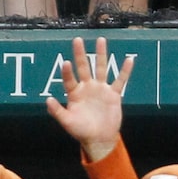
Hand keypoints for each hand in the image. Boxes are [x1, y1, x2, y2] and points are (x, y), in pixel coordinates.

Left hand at [42, 37, 132, 156]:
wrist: (99, 139)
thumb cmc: (81, 131)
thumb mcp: (68, 122)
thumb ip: (58, 111)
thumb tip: (48, 100)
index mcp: (74, 93)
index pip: (69, 78)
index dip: (67, 71)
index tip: (66, 62)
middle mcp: (87, 87)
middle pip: (83, 67)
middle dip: (80, 54)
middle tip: (77, 39)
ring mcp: (100, 89)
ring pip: (101, 68)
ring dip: (101, 54)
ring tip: (100, 40)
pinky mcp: (113, 94)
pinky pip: (120, 80)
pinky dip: (125, 71)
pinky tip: (129, 59)